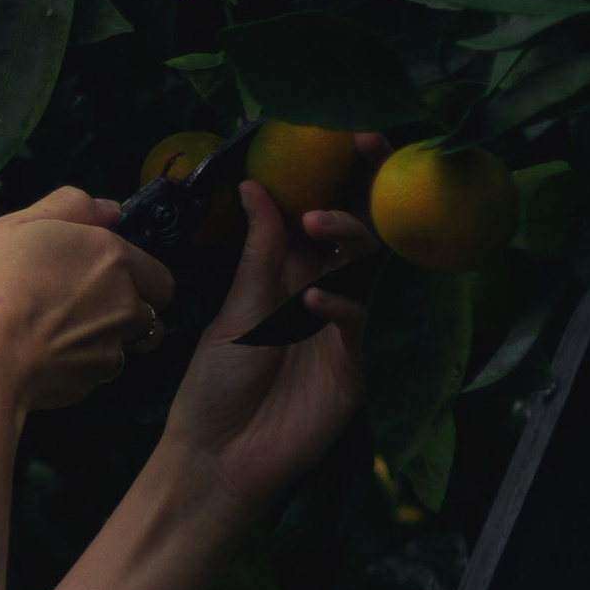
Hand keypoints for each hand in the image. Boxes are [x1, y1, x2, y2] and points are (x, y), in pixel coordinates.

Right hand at [0, 187, 177, 416]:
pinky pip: (91, 376)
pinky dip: (72, 370)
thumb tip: (111, 210)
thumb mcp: (13, 226)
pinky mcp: (89, 385)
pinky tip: (38, 363)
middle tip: (81, 311)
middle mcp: (124, 302)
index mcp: (110, 256)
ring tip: (54, 340)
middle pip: (149, 315)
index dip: (131, 277)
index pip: (156, 275)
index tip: (93, 279)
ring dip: (101, 345)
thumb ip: (67, 208)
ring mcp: (110, 348)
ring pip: (122, 349)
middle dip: (127, 315)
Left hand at [158, 152, 380, 512]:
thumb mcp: (235, 310)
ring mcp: (346, 330)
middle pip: (364, 232)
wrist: (218, 455)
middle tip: (362, 152)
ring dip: (351, 239)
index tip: (350, 135)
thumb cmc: (217, 383)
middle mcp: (326, 294)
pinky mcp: (357, 367)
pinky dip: (343, 306)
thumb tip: (254, 186)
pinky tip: (316, 303)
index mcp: (292, 274)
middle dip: (367, 189)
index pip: (326, 214)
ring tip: (319, 225)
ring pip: (372, 270)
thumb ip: (259, 252)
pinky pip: (365, 324)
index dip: (343, 176)